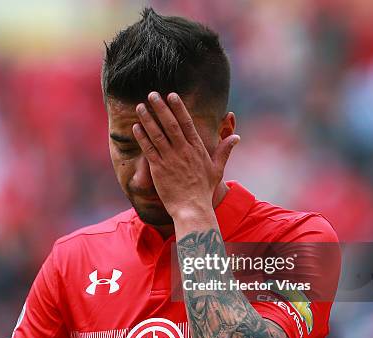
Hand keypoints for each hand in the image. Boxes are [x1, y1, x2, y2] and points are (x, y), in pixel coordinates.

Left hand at [133, 91, 238, 219]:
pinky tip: (136, 127)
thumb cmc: (203, 190)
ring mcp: (170, 159)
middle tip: (152, 94)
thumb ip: (225, 150)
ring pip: (157, 134)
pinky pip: (149, 149)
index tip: (171, 95)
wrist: (192, 208)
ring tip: (140, 106)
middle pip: (170, 124)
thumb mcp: (217, 169)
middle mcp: (183, 151)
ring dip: (148, 119)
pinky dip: (142, 137)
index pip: (187, 123)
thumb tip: (236, 136)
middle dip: (161, 108)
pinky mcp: (158, 169)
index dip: (178, 108)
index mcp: (197, 148)